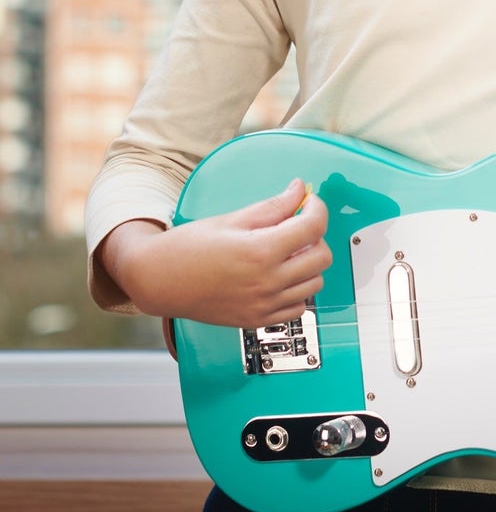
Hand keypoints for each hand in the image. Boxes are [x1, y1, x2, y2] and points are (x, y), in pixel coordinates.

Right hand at [98, 178, 331, 328]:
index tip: (309, 203)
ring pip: (315, 283)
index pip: (313, 227)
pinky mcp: (256, 320)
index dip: (317, 208)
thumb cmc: (188, 248)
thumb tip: (298, 190)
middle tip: (297, 226)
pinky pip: (298, 308)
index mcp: (260, 252)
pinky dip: (298, 290)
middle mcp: (266, 282)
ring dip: (309, 263)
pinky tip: (282, 276)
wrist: (158, 280)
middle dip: (315, 236)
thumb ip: (272, 207)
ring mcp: (262, 305)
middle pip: (321, 256)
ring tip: (289, 251)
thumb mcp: (231, 219)